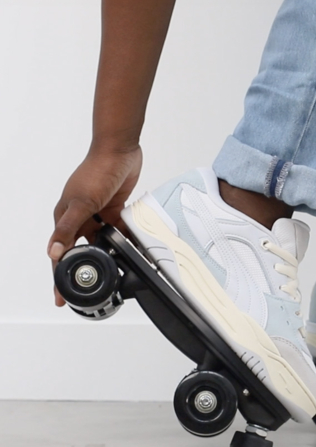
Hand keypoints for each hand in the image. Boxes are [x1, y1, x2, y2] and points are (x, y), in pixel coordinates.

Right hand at [48, 145, 141, 305]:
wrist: (119, 151)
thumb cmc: (96, 171)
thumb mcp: (82, 203)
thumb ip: (69, 228)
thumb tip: (54, 251)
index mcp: (66, 218)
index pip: (60, 252)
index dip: (59, 274)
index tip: (60, 295)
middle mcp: (80, 218)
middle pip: (81, 250)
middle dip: (86, 268)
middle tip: (91, 289)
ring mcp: (98, 215)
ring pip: (102, 243)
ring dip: (108, 255)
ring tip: (115, 273)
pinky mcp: (114, 210)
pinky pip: (118, 232)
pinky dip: (123, 242)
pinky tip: (131, 253)